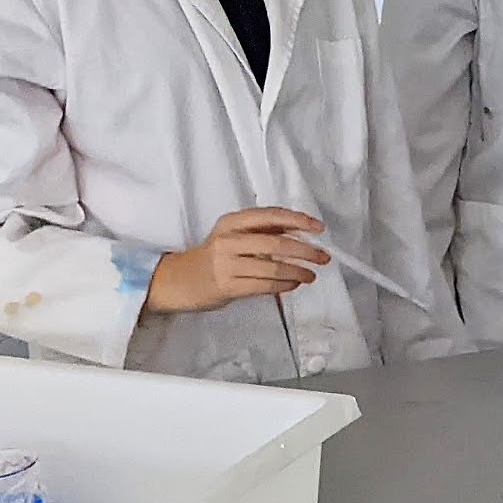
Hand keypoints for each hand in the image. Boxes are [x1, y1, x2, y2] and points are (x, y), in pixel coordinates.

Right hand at [145, 207, 327, 313]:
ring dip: (298, 272)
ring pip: (272, 267)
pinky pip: (264, 286)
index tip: (319, 228)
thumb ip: (262, 231)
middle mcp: (228, 240)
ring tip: (311, 275)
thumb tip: (302, 232)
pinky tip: (294, 284)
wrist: (179, 279)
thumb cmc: (214, 256)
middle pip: (276, 243)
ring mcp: (227, 264)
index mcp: (232, 222)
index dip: (298, 220)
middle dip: (305, 251)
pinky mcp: (228, 286)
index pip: (270, 216)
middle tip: (323, 257)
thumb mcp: (233, 235)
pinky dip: (284, 285)